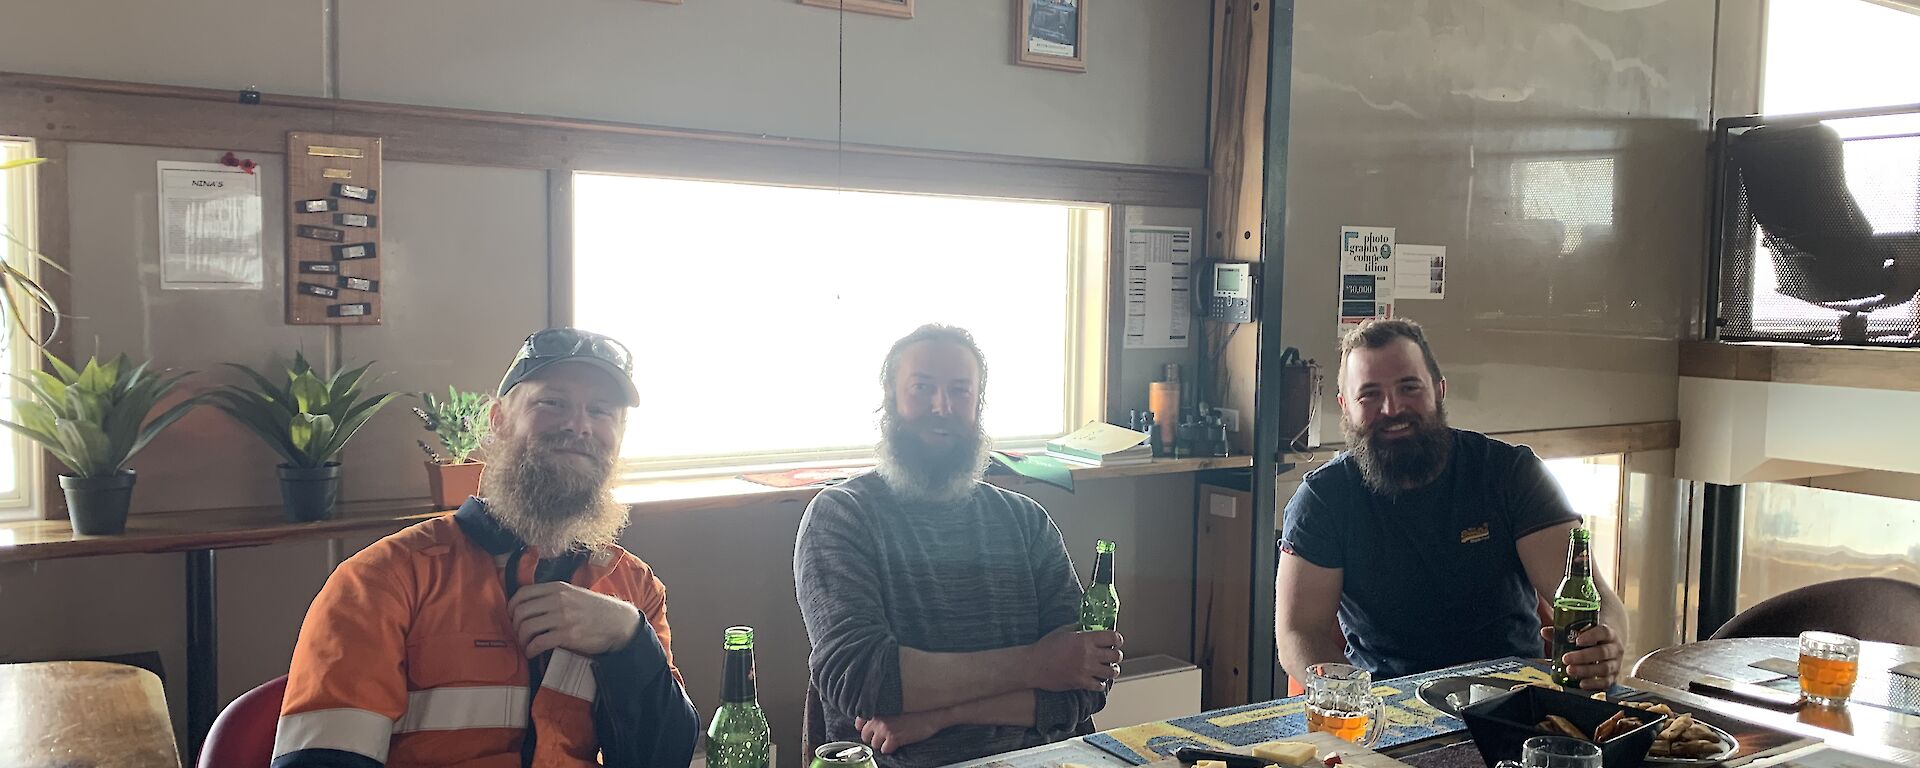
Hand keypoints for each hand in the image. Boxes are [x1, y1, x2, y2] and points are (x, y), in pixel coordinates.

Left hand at [507, 581, 641, 656]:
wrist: (619, 622)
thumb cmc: (596, 609)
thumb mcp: (574, 593)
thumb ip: (554, 595)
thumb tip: (530, 604)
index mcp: (558, 588)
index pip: (523, 593)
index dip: (512, 606)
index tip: (512, 616)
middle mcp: (558, 600)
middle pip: (521, 611)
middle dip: (515, 625)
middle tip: (519, 634)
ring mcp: (563, 617)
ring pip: (527, 627)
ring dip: (522, 639)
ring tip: (526, 644)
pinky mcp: (568, 635)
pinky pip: (539, 643)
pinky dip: (531, 650)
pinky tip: (532, 652)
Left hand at [856, 711, 946, 753]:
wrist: (932, 714)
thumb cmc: (916, 708)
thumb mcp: (895, 703)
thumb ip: (881, 710)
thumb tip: (870, 720)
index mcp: (877, 708)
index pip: (859, 721)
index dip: (865, 727)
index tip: (870, 729)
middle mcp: (878, 718)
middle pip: (864, 735)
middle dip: (872, 737)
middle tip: (881, 737)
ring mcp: (885, 729)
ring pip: (874, 744)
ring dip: (881, 744)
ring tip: (890, 740)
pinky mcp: (894, 739)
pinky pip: (885, 750)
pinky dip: (890, 749)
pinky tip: (896, 744)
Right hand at [1026, 626, 1124, 691]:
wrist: (1033, 665)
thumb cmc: (1045, 647)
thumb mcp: (1063, 631)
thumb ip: (1078, 629)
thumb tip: (1089, 628)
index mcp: (1084, 639)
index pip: (1112, 638)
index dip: (1117, 639)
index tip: (1115, 641)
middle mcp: (1088, 654)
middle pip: (1115, 656)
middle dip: (1116, 655)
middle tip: (1112, 655)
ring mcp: (1085, 670)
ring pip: (1111, 672)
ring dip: (1112, 670)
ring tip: (1108, 668)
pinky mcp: (1080, 683)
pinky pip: (1099, 685)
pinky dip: (1100, 683)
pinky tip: (1097, 679)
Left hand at [1540, 623, 1623, 689]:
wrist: (1608, 647)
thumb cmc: (1590, 639)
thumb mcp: (1581, 632)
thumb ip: (1563, 632)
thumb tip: (1544, 632)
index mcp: (1608, 634)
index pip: (1603, 632)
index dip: (1591, 636)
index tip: (1577, 640)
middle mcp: (1615, 649)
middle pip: (1602, 652)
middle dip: (1583, 656)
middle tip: (1566, 659)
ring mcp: (1616, 664)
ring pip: (1604, 668)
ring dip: (1586, 670)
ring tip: (1570, 671)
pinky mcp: (1614, 678)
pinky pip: (1606, 683)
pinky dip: (1594, 684)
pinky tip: (1581, 684)